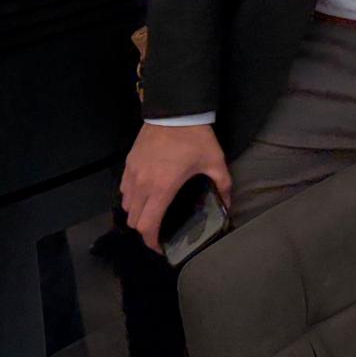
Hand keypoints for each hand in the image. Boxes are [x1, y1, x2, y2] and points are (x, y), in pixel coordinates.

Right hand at [120, 122, 231, 251]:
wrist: (175, 111)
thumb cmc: (195, 138)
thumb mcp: (215, 161)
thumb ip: (222, 185)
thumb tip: (228, 204)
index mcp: (162, 188)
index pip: (147, 226)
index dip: (152, 242)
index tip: (161, 247)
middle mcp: (142, 185)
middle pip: (133, 220)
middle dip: (145, 230)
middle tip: (160, 230)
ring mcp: (131, 174)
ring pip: (126, 206)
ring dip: (137, 214)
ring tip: (154, 212)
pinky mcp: (128, 164)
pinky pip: (123, 190)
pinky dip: (132, 198)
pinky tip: (147, 193)